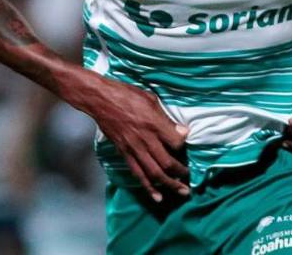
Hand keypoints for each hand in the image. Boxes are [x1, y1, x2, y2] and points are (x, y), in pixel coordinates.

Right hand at [64, 68, 188, 201]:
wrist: (101, 100)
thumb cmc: (127, 94)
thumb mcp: (151, 99)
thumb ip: (166, 117)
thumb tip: (182, 131)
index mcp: (153, 123)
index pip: (176, 142)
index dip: (185, 146)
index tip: (188, 145)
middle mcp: (145, 139)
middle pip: (167, 163)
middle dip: (181, 173)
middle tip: (190, 179)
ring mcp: (134, 149)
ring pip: (154, 173)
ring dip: (169, 184)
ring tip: (181, 192)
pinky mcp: (124, 153)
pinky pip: (138, 173)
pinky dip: (149, 187)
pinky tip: (157, 196)